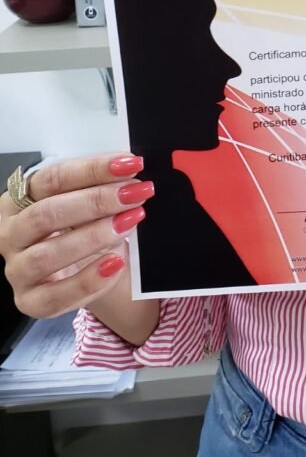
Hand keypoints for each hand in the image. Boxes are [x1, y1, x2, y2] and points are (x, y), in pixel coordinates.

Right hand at [0, 154, 152, 319]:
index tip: (129, 164)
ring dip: (92, 238)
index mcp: (19, 198)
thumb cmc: (84, 225)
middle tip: (134, 194)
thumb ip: (101, 185)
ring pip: (46, 255)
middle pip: (46, 213)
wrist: (88, 269)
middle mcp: (10, 233)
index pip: (52, 178)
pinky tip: (115, 264)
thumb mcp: (88, 201)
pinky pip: (55, 296)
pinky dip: (88, 280)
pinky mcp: (29, 301)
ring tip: (128, 224)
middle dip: (95, 201)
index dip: (92, 169)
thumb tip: (131, 170)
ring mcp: (17, 269)